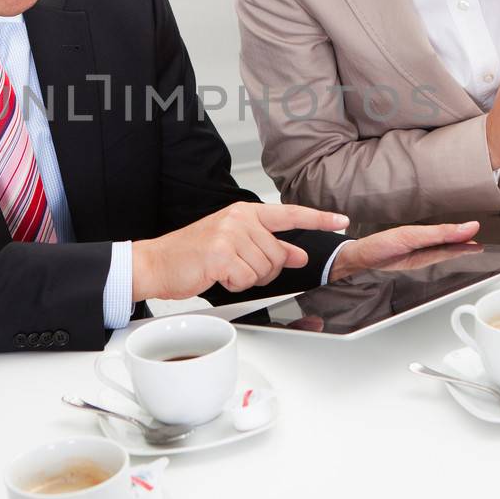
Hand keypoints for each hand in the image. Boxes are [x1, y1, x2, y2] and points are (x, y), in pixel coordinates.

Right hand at [132, 202, 349, 300]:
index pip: (289, 214)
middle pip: (279, 255)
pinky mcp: (221, 253)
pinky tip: (217, 276)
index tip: (341, 221)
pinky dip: (234, 285)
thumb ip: (270, 247)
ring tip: (224, 270)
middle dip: (263, 271)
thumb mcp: (236, 245)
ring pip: (265, 270)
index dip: (318, 219)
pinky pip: (247, 280)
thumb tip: (299, 255)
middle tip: (237, 269)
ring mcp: (230, 234)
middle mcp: (240, 219)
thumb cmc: (194, 255)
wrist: (158, 263)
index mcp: (245, 212)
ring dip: (247, 279)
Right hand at [329, 222, 480, 280]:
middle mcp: (421, 254)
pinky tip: (432, 238)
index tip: (481, 241)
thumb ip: (441, 234)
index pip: (454, 249)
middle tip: (475, 240)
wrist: (354, 255)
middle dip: (462, 245)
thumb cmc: (379, 250)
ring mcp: (411, 251)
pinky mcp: (401, 246)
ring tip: (461, 239)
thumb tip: (467, 229)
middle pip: (447, 249)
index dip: (467, 245)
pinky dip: (434, 240)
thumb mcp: (413, 238)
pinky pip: (423, 244)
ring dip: (450, 242)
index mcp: (427, 254)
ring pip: (436, 247)